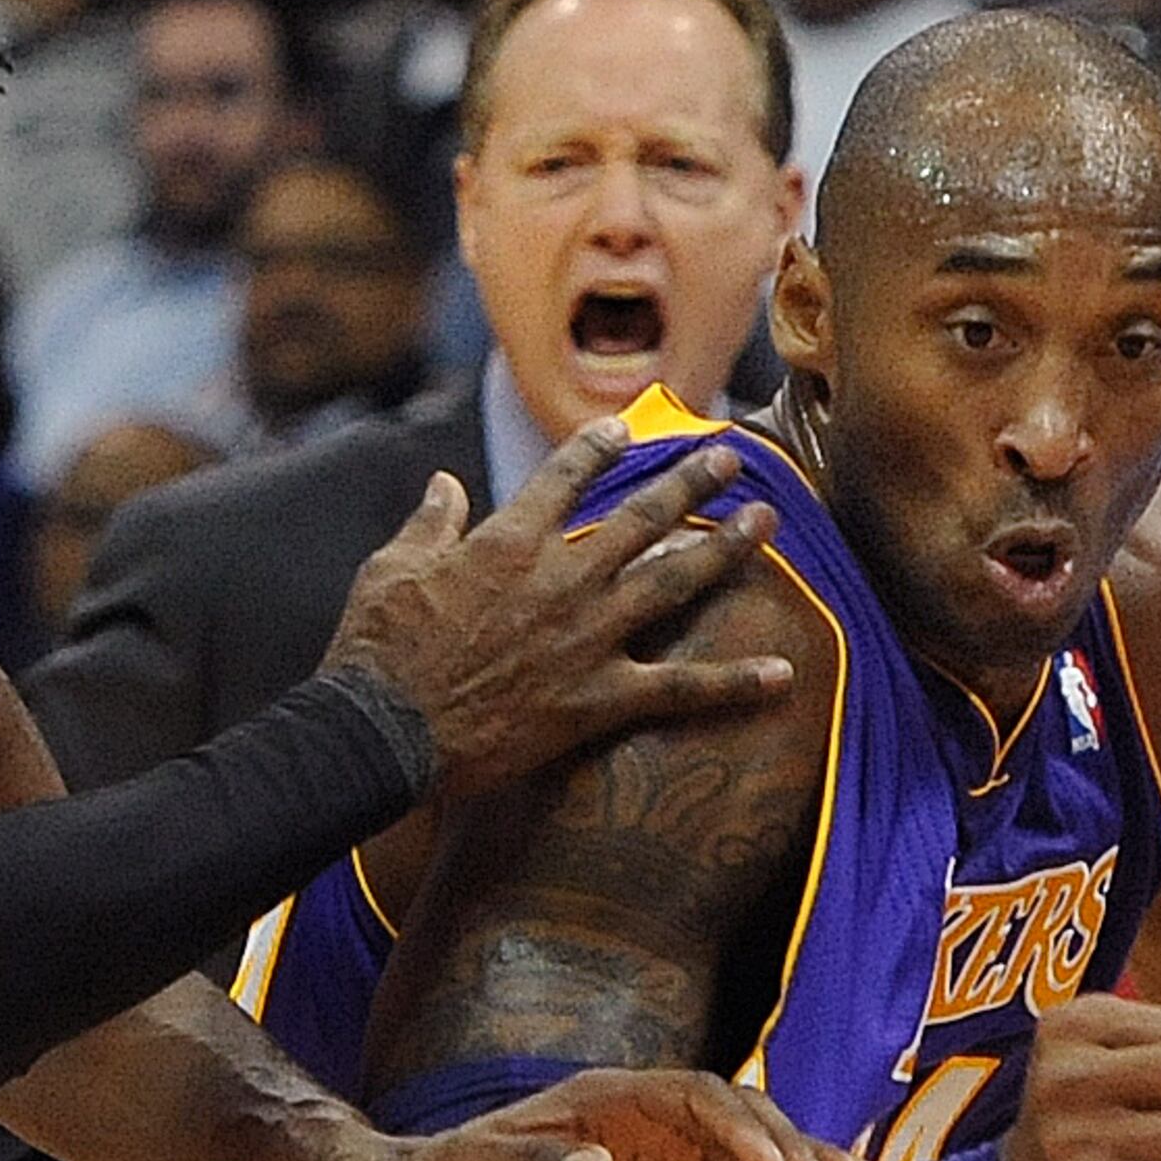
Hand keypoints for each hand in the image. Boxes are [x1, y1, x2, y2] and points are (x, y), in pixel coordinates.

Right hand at [324, 423, 787, 802]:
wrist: (382, 731)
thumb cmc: (376, 648)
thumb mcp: (390, 569)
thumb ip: (430, 523)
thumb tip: (443, 485)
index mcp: (508, 541)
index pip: (566, 476)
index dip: (600, 448)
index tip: (629, 429)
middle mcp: (561, 578)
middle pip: (642, 517)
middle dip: (692, 483)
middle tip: (731, 461)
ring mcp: (587, 637)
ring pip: (675, 582)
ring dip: (727, 549)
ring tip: (768, 523)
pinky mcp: (598, 698)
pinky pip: (681, 688)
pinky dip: (735, 683)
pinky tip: (784, 674)